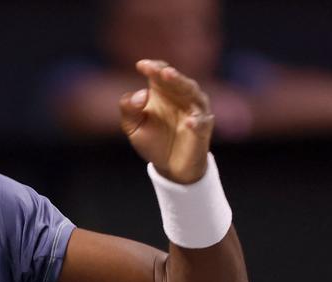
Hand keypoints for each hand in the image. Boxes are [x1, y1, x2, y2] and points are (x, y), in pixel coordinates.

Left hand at [119, 59, 214, 183]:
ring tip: (171, 78)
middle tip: (160, 70)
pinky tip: (188, 123)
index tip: (141, 65)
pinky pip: (201, 122)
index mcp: (162, 90)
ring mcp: (194, 110)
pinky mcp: (202, 128)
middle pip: (177, 80)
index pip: (160, 72)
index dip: (153, 67)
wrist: (169, 166)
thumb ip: (129, 109)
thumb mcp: (133, 126)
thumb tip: (140, 95)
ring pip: (192, 93)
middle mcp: (181, 95)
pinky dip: (196, 122)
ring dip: (182, 85)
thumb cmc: (152, 140)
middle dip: (169, 74)